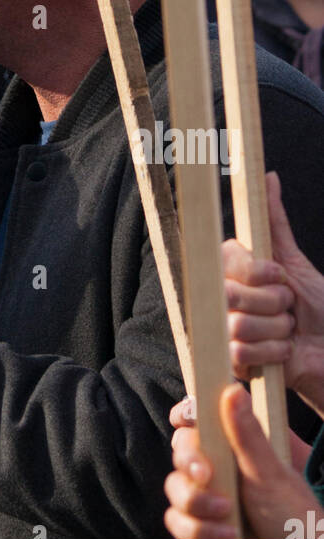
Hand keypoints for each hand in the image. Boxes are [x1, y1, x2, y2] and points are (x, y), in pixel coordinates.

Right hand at [164, 383, 322, 538]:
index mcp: (232, 446)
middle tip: (208, 477)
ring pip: (174, 489)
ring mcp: (206, 496)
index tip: (187, 420)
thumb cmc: (293, 513)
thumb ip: (247, 434)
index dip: (184, 416)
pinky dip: (197, 531)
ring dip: (196, 505)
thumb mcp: (270, 471)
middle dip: (190, 467)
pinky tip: (227, 535)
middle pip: (178, 453)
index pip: (195, 419)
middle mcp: (216, 467)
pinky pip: (177, 521)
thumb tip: (233, 389)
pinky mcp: (200, 524)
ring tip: (228, 518)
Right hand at [224, 174, 323, 416]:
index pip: (226, 259)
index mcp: (234, 271)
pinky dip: (272, 354)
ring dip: (276, 331)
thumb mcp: (296, 261)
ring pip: (238, 324)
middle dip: (273, 302)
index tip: (282, 276)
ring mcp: (225, 330)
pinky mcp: (232, 362)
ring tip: (288, 332)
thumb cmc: (319, 307)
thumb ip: (274, 220)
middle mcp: (224, 298)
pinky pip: (240, 352)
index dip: (257, 270)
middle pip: (230, 294)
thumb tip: (267, 176)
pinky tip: (283, 353)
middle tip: (289, 307)